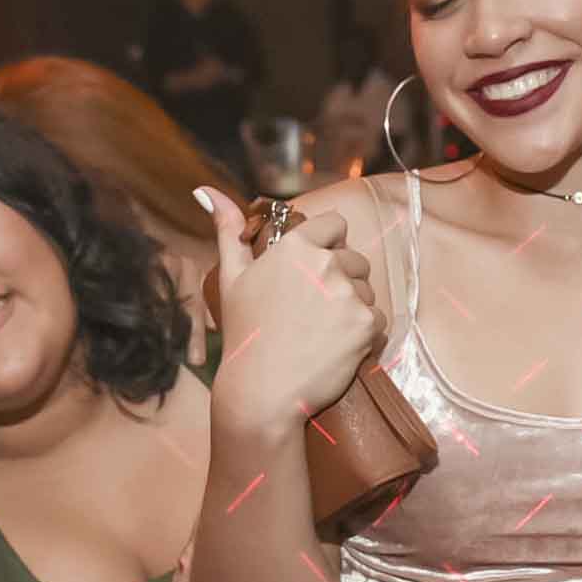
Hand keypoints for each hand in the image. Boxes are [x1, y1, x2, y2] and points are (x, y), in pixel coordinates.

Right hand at [204, 186, 383, 437]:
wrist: (261, 391)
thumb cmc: (244, 335)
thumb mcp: (230, 278)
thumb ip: (227, 230)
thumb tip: (204, 191)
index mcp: (295, 246)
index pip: (336, 224)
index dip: (329, 245)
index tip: (315, 270)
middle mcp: (326, 263)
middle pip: (356, 259)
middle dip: (343, 280)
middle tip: (314, 311)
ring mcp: (349, 293)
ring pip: (367, 291)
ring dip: (353, 308)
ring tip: (321, 332)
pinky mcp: (366, 323)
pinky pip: (378, 320)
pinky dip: (363, 334)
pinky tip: (336, 348)